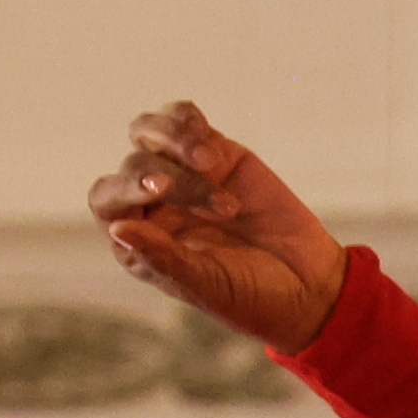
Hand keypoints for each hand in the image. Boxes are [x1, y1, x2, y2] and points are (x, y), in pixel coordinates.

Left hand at [92, 101, 347, 354]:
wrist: (309, 284)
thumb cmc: (252, 295)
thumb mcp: (206, 284)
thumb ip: (162, 257)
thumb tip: (117, 228)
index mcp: (140, 242)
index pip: (108, 202)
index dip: (125, 188)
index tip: (159, 189)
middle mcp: (154, 207)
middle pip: (133, 165)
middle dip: (166, 171)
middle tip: (206, 181)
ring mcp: (183, 176)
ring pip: (149, 133)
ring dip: (173, 136)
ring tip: (209, 159)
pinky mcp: (216, 155)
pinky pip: (185, 122)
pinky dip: (188, 122)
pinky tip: (210, 145)